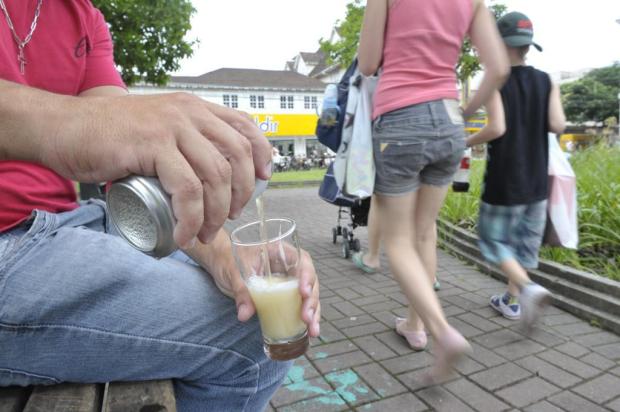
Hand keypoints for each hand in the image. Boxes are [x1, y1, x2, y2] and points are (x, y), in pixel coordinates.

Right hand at [44, 92, 272, 246]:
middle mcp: (188, 112)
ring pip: (215, 174)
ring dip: (216, 213)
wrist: (63, 128)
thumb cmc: (109, 136)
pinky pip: (187, 188)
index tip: (262, 181)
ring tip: (203, 234)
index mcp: (194, 108)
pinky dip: (191, 217)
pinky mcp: (152, 145)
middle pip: (237, 154)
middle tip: (228, 217)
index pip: (245, 126)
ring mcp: (171, 126)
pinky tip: (184, 234)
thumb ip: (184, 143)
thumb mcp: (157, 130)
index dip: (262, 155)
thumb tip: (212, 178)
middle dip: (242, 193)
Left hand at [186, 230, 320, 337]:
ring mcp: (289, 282)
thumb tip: (245, 314)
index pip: (302, 260)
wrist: (220, 263)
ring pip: (308, 296)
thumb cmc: (228, 260)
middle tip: (306, 317)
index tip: (303, 292)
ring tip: (313, 330)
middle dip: (311, 300)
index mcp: (280, 252)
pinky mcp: (284, 296)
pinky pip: (299, 305)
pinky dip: (305, 318)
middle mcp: (289, 266)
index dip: (307, 275)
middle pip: (309, 281)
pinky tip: (310, 332)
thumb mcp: (234, 273)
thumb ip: (242, 292)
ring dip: (313, 313)